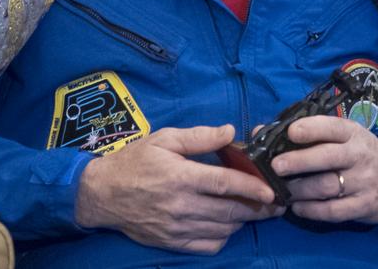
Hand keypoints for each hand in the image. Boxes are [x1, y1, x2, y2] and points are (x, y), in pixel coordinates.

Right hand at [75, 125, 282, 253]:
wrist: (100, 194)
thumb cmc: (134, 162)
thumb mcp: (164, 139)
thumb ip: (199, 137)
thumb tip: (230, 131)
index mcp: (181, 177)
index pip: (225, 184)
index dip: (253, 187)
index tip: (271, 190)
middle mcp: (181, 206)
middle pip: (230, 211)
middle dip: (258, 208)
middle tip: (277, 204)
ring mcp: (176, 228)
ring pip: (222, 230)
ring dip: (242, 221)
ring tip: (255, 210)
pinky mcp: (171, 242)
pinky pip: (207, 246)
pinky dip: (223, 237)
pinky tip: (227, 224)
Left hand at [270, 115, 377, 223]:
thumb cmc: (362, 153)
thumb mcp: (347, 137)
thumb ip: (312, 134)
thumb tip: (263, 131)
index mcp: (354, 134)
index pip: (333, 127)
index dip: (311, 128)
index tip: (291, 131)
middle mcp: (360, 155)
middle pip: (327, 157)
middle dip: (299, 161)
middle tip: (276, 166)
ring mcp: (363, 182)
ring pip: (327, 186)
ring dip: (300, 189)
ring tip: (282, 191)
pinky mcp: (364, 206)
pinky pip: (334, 211)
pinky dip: (312, 210)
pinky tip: (298, 207)